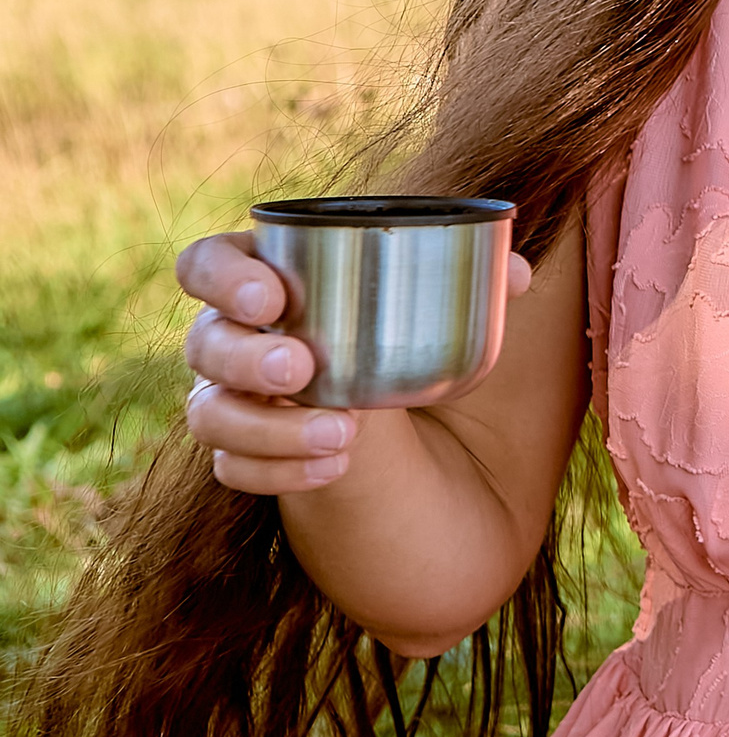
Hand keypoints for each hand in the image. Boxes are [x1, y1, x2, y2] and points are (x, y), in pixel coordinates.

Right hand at [177, 230, 533, 493]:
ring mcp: (230, 401)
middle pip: (204, 342)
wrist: (412, 432)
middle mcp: (233, 340)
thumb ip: (480, 281)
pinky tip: (333, 469)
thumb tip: (517, 274)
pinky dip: (277, 472)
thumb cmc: (408, 341)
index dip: (223, 276)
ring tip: (344, 433)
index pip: (208, 264)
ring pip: (210, 414)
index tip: (272, 297)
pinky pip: (232, 469)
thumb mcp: (448, 311)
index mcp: (268, 283)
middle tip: (302, 369)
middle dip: (246, 356)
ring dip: (268, 427)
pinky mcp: (243, 455)